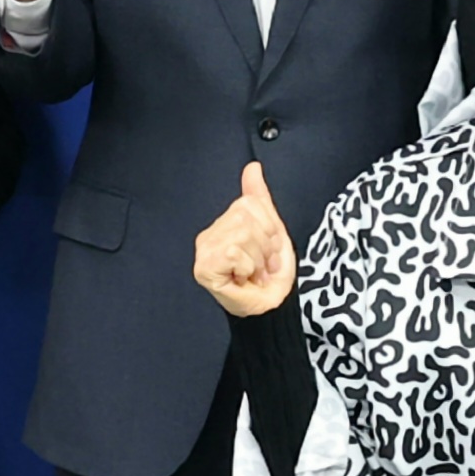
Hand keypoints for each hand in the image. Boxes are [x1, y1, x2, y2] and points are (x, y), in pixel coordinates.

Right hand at [192, 161, 296, 317]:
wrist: (270, 308)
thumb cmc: (269, 275)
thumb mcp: (271, 231)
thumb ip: (260, 198)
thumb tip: (253, 167)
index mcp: (224, 223)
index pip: (250, 203)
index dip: (269, 227)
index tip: (267, 250)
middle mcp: (210, 234)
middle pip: (247, 217)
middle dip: (265, 244)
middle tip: (260, 264)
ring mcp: (204, 250)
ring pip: (242, 233)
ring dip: (258, 258)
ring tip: (253, 272)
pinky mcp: (204, 267)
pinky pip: (235, 251)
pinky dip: (248, 267)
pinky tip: (242, 278)